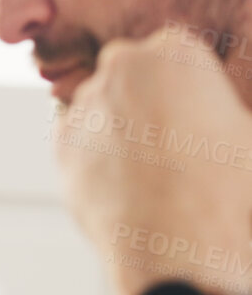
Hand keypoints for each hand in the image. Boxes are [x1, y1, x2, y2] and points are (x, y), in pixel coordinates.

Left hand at [58, 25, 251, 294]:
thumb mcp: (243, 133)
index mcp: (176, 49)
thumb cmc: (227, 188)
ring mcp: (84, 104)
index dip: (185, 89)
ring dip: (117, 129)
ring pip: (101, 108)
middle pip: (129, 75)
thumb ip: (215, 111)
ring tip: (150, 173)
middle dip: (143, 100)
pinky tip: (124, 186)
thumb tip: (211, 123)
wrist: (181, 244)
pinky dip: (95, 158)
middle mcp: (121, 66)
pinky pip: (80, 142)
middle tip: (170, 142)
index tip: (193, 115)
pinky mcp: (60, 145)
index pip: (173, 54)